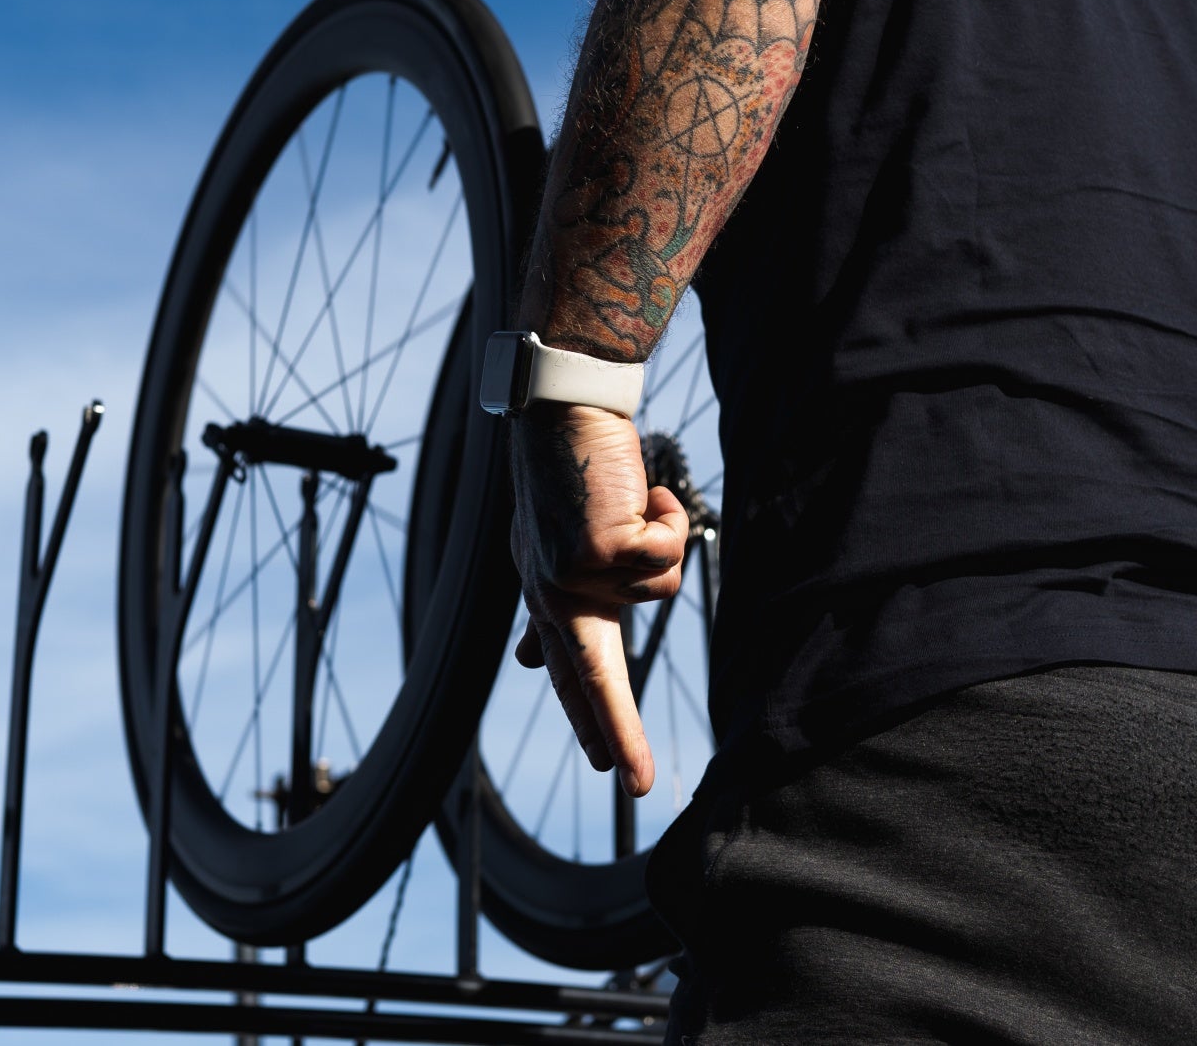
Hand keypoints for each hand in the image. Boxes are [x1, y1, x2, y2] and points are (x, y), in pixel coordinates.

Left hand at [508, 403, 687, 797]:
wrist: (565, 411)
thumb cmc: (573, 475)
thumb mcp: (558, 545)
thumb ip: (552, 606)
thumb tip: (528, 662)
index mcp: (546, 597)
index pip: (570, 673)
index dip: (593, 722)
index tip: (614, 772)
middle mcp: (552, 594)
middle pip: (592, 678)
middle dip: (618, 731)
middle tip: (634, 784)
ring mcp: (571, 576)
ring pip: (660, 589)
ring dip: (664, 538)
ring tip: (634, 499)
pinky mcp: (597, 551)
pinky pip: (667, 555)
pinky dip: (669, 518)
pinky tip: (640, 490)